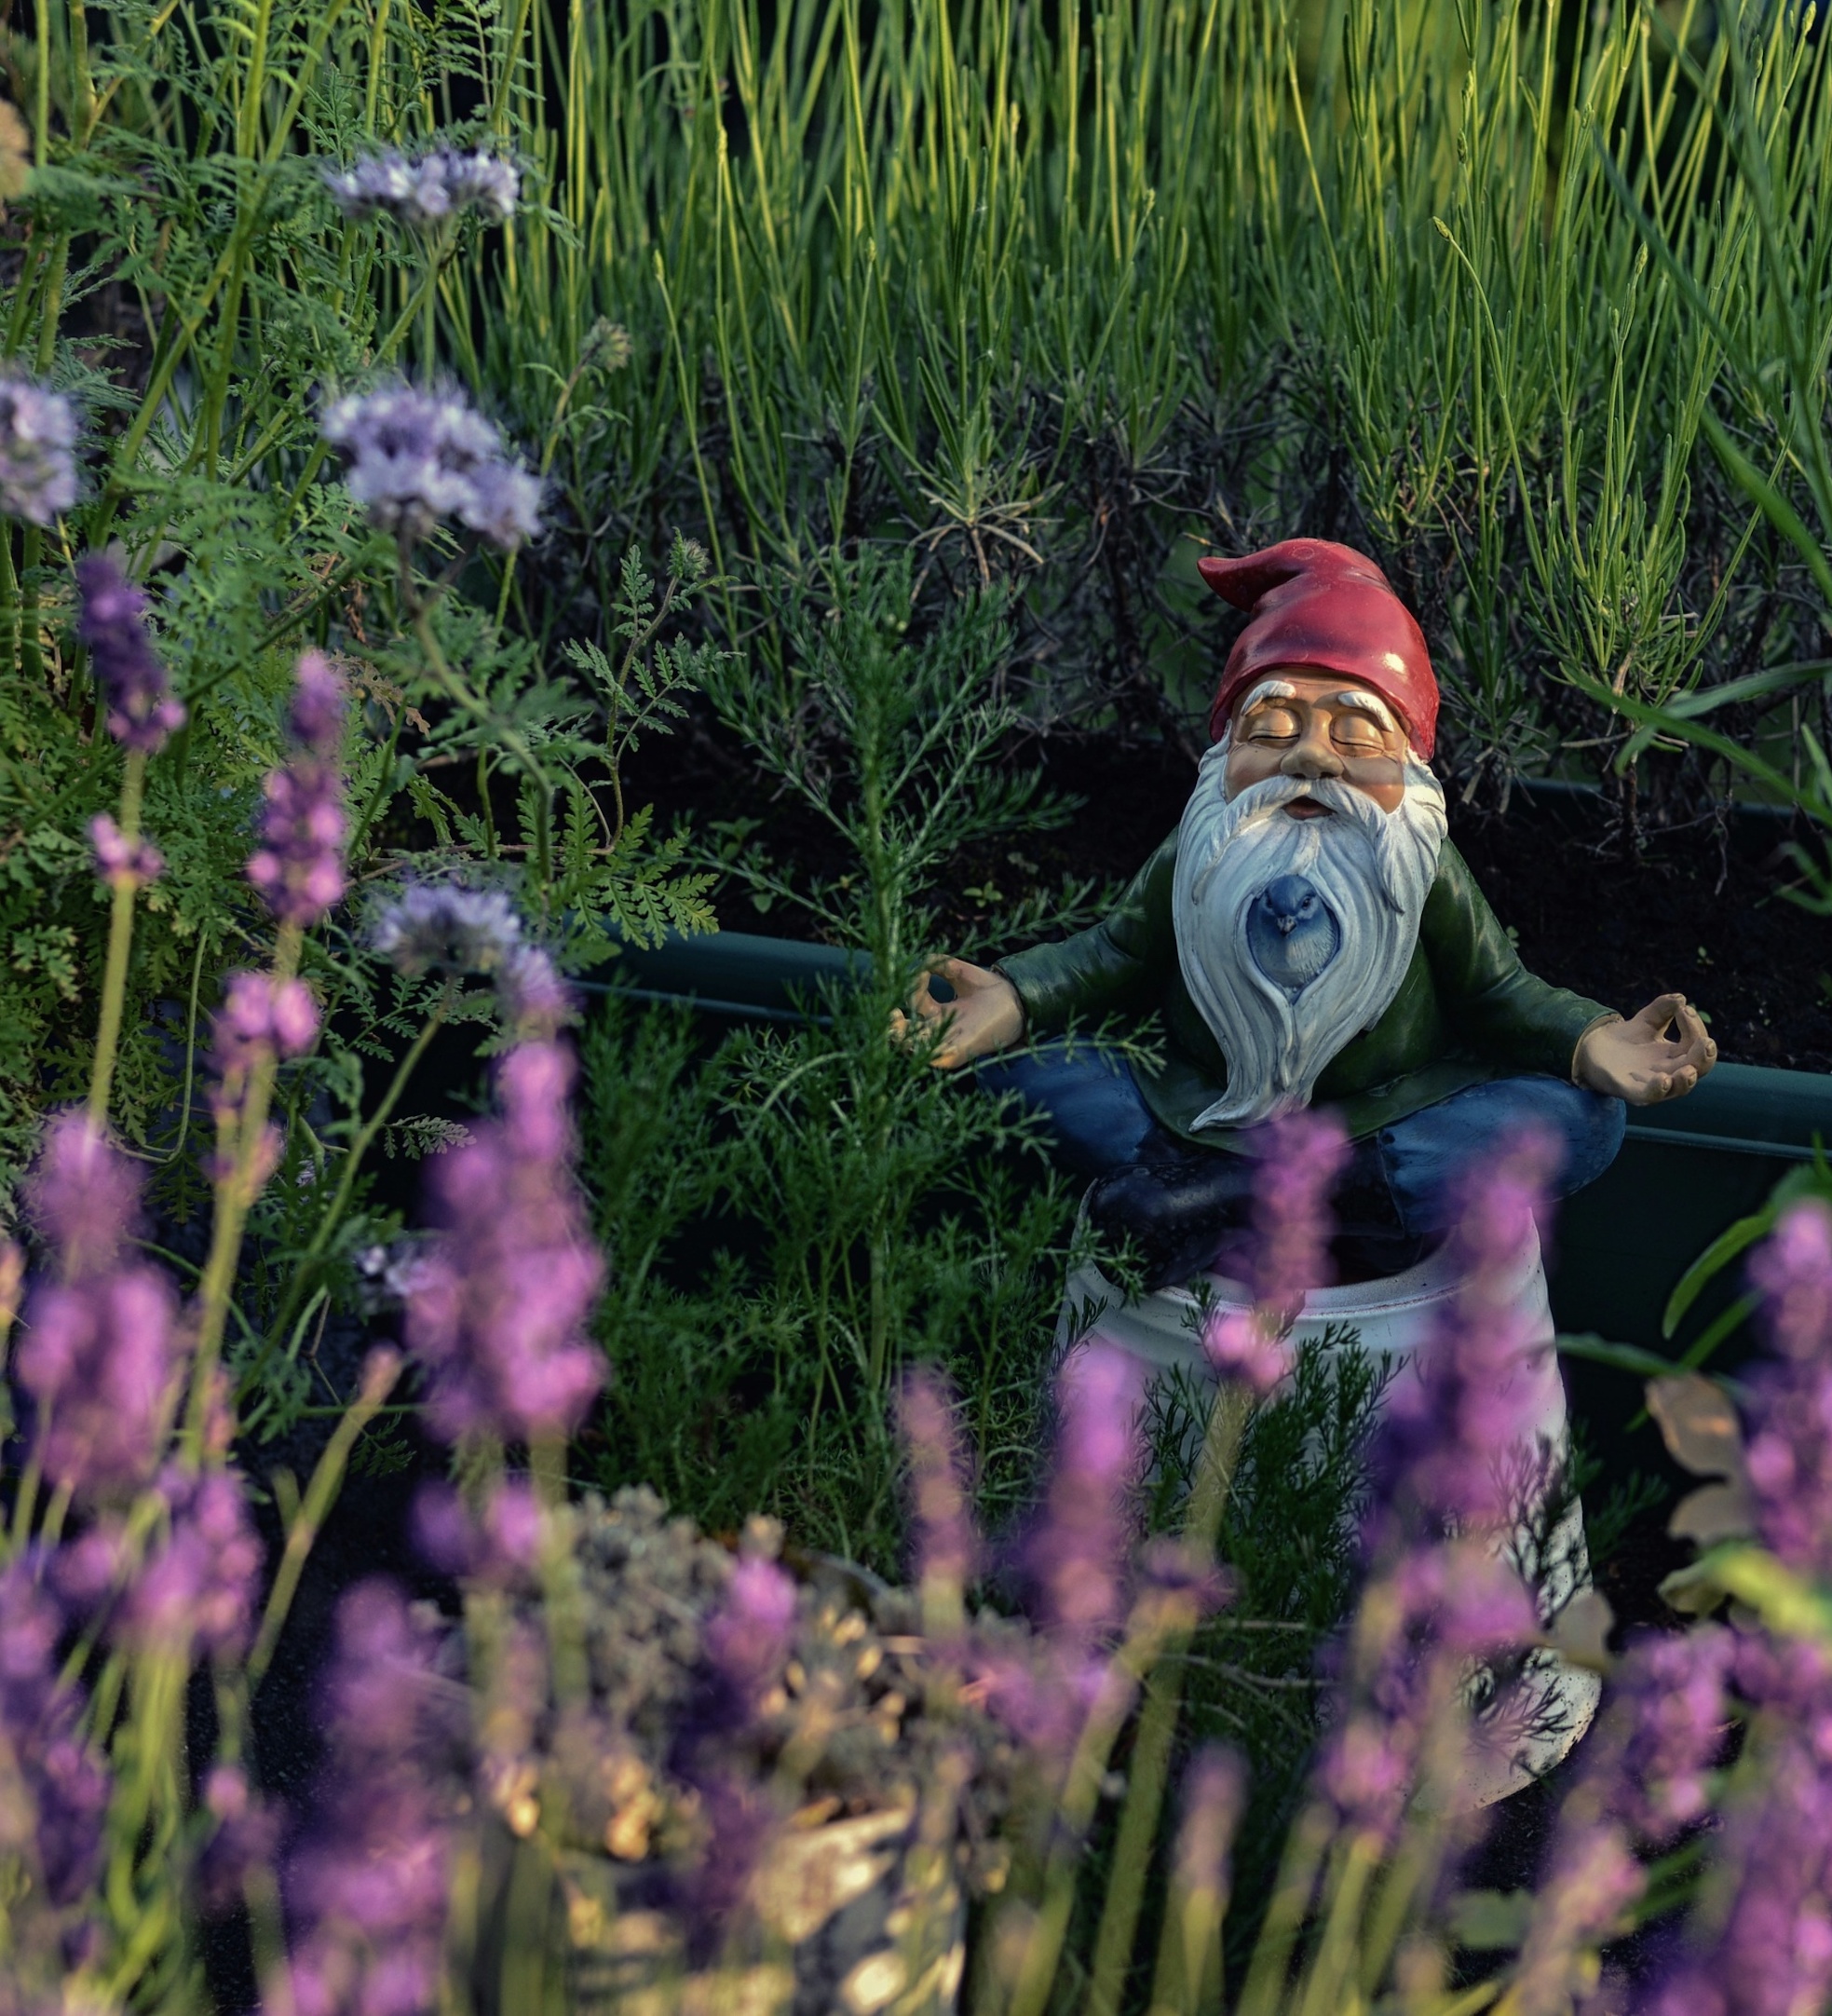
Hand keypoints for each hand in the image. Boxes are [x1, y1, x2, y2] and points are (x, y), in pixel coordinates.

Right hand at [889, 957, 1024, 1068]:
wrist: (1021, 1000)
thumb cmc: (995, 989)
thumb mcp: (961, 972)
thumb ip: (940, 964)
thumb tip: (921, 963)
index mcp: (942, 1014)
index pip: (916, 1004)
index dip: (914, 987)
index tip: (923, 972)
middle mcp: (943, 1032)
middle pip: (908, 1037)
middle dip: (893, 1029)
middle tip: (891, 1014)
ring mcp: (950, 1044)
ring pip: (917, 1051)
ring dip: (902, 1039)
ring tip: (896, 1022)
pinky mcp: (960, 1053)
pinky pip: (936, 1058)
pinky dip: (924, 1048)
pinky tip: (920, 1033)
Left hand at [1574, 993, 1717, 1104]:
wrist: (1592, 1049)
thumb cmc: (1626, 1039)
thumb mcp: (1645, 1020)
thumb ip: (1662, 1009)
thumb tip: (1680, 998)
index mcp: (1676, 1055)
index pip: (1697, 1044)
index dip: (1696, 1027)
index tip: (1683, 1010)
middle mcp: (1670, 1071)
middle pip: (1697, 1068)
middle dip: (1704, 1056)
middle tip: (1706, 1042)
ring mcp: (1652, 1084)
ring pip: (1678, 1088)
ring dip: (1686, 1080)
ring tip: (1688, 1069)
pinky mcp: (1631, 1091)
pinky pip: (1649, 1096)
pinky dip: (1658, 1090)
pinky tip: (1663, 1079)